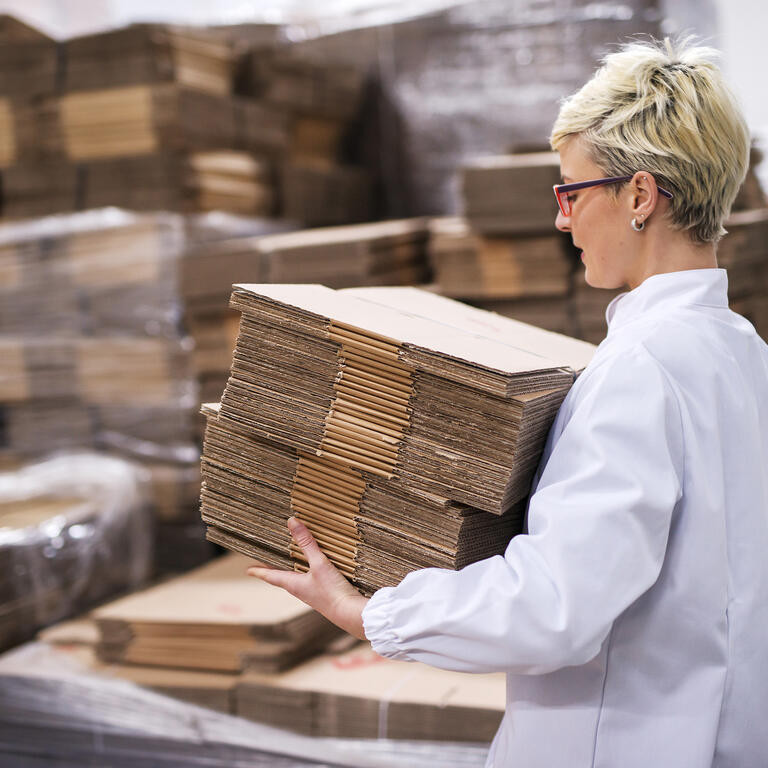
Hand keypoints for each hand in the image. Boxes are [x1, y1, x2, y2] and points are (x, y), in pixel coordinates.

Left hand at [247, 516, 368, 639]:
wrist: (349, 613)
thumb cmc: (331, 591)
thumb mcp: (319, 563)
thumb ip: (307, 543)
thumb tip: (292, 522)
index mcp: (293, 584)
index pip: (271, 576)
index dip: (259, 572)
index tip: (248, 570)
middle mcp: (300, 590)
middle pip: (282, 578)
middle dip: (274, 569)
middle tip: (266, 563)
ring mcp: (312, 593)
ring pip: (296, 579)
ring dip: (290, 570)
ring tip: (288, 563)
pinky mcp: (324, 593)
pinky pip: (310, 580)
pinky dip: (306, 572)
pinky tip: (314, 568)